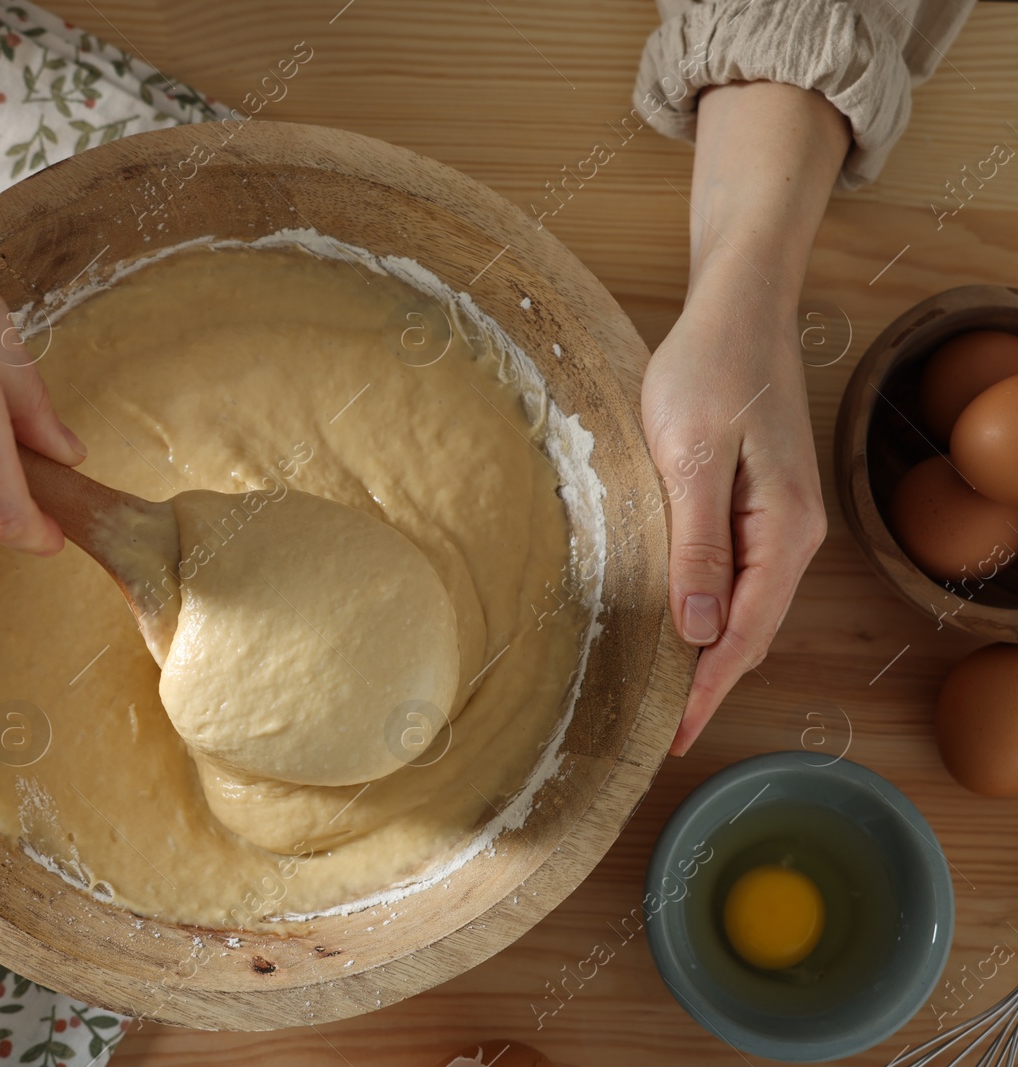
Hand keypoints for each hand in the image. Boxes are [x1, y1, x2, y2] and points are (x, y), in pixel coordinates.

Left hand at [649, 80, 849, 753]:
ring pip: (745, 606)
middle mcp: (792, 534)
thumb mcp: (691, 460)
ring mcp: (777, 519)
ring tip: (666, 696)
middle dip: (711, 683)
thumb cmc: (708, 373)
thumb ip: (697, 545)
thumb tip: (700, 630)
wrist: (734, 309)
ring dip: (709, 651)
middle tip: (663, 732)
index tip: (675, 735)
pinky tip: (680, 625)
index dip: (709, 688)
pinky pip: (736, 574)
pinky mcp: (756, 502)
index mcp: (784, 531)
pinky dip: (709, 610)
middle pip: (751, 630)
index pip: (745, 633)